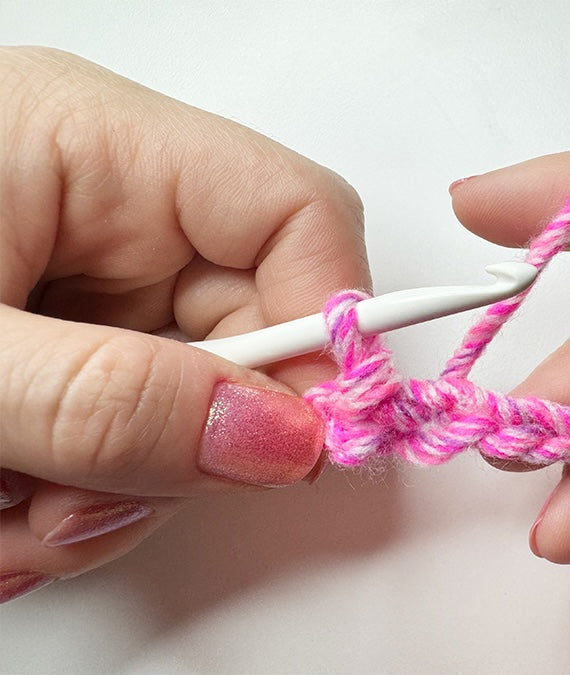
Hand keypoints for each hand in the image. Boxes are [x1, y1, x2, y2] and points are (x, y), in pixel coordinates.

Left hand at [0, 48, 367, 600]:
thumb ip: (112, 401)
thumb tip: (280, 440)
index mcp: (93, 145)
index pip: (296, 215)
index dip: (330, 326)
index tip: (309, 441)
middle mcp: (102, 208)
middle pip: (243, 331)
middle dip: (180, 445)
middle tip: (79, 505)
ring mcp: (80, 286)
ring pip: (180, 410)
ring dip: (102, 491)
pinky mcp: (53, 349)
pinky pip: (118, 440)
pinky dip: (63, 499)